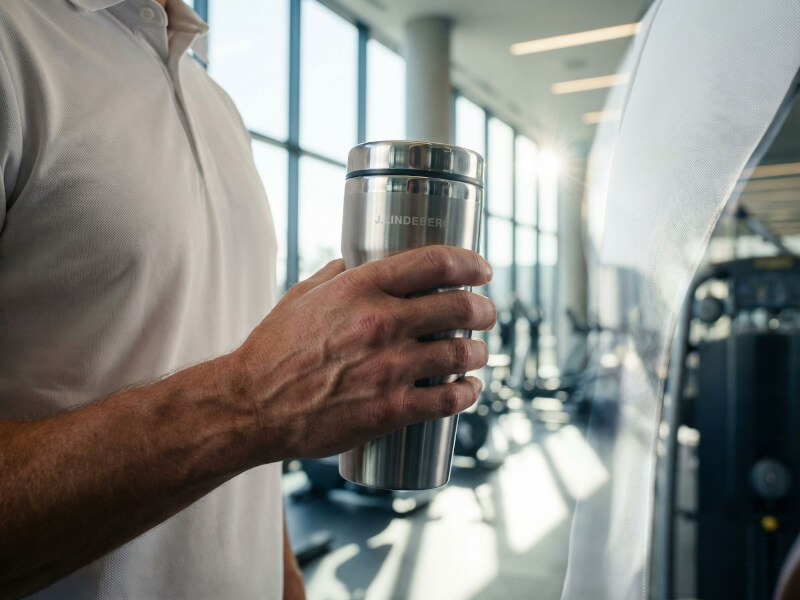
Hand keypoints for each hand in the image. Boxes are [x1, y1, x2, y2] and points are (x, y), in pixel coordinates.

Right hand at [220, 245, 494, 461]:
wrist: (252, 406)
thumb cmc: (273, 349)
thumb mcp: (303, 296)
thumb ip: (337, 275)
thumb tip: (360, 262)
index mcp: (360, 288)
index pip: (435, 262)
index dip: (470, 263)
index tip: (483, 270)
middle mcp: (380, 322)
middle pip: (459, 305)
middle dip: (484, 308)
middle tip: (487, 313)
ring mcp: (388, 368)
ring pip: (460, 352)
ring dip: (479, 352)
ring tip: (478, 354)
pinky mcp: (390, 410)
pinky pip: (448, 400)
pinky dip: (467, 393)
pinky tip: (469, 389)